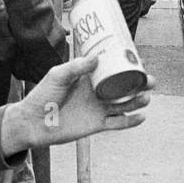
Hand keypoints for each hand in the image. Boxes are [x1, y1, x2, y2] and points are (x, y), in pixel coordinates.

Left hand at [0, 54, 152, 154]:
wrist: (33, 122)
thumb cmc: (42, 96)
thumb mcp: (57, 75)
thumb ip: (76, 67)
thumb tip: (97, 58)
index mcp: (90, 78)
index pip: (113, 69)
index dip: (128, 66)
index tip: (140, 61)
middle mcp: (97, 92)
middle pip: (124, 87)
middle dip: (139, 84)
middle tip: (149, 80)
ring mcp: (98, 109)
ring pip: (124, 105)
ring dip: (138, 101)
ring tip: (146, 97)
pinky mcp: (97, 125)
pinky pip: (118, 123)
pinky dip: (130, 121)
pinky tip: (141, 117)